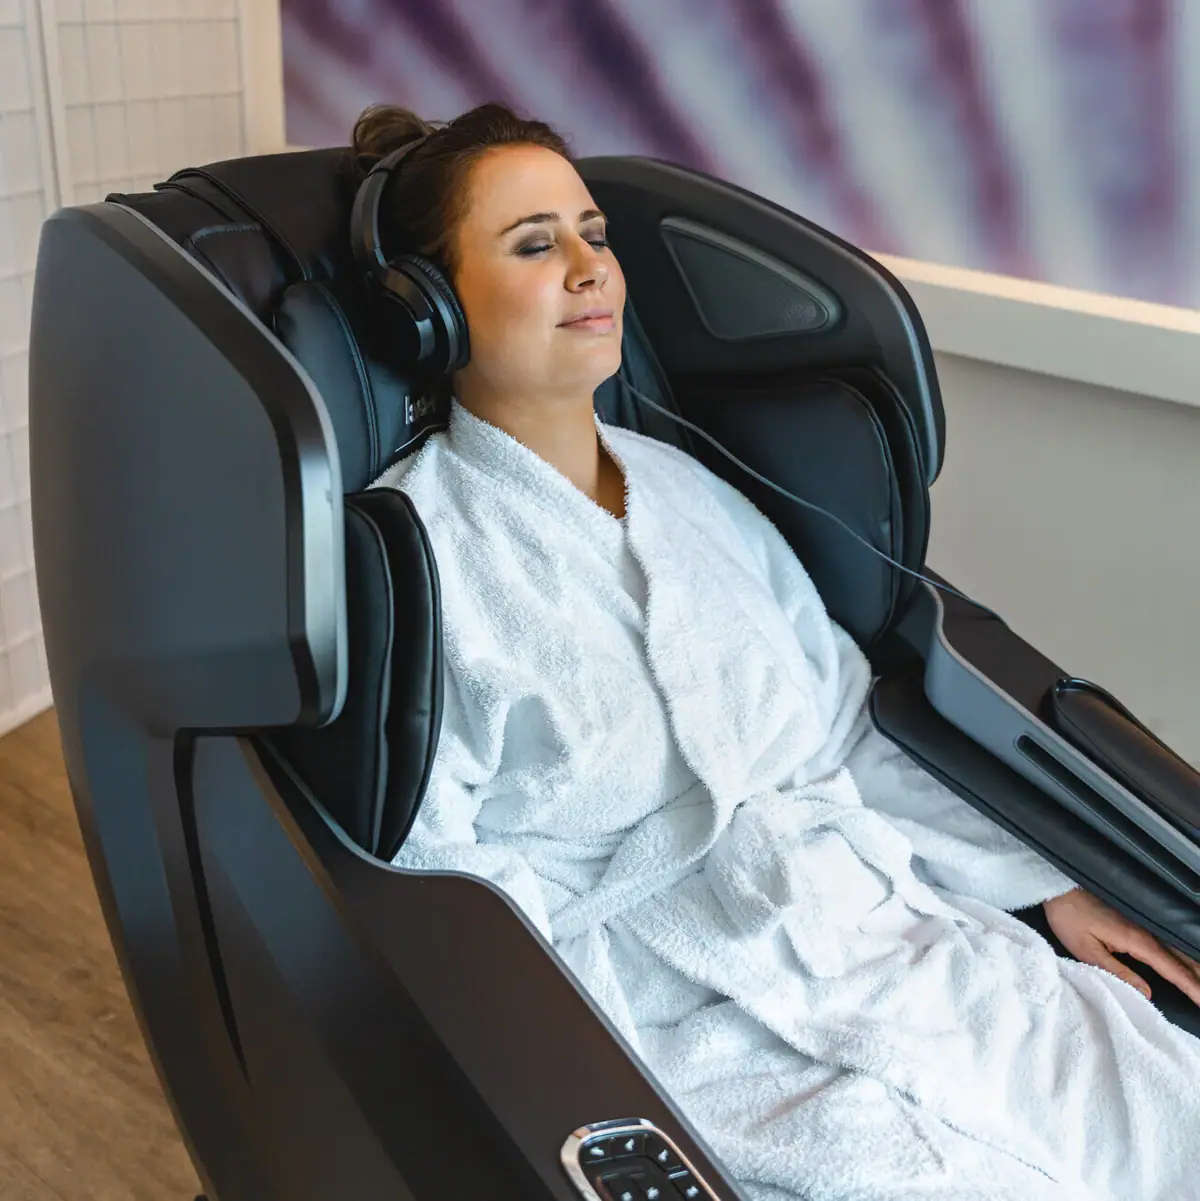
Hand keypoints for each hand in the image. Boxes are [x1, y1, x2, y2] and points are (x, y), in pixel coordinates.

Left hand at [1043, 888, 1199, 1006]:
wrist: (1058, 888)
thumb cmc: (1069, 918)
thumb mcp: (1087, 951)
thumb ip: (1118, 973)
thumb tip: (1147, 994)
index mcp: (1137, 940)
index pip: (1172, 969)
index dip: (1192, 987)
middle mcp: (1146, 932)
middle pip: (1183, 959)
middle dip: (1199, 979)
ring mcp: (1143, 926)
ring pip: (1178, 950)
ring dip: (1194, 968)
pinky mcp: (1136, 923)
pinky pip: (1167, 944)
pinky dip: (1182, 957)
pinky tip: (1187, 964)